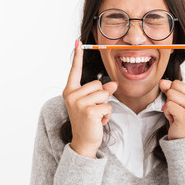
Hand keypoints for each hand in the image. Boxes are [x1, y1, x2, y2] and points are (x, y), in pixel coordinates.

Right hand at [62, 40, 117, 157]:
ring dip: (105, 105)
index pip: (74, 71)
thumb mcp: (93, 103)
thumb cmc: (88, 121)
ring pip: (104, 93)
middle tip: (93, 109)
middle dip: (101, 96)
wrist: (83, 141)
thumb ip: (102, 91)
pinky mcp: (88, 111)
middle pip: (98, 84)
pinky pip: (108, 105)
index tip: (77, 42)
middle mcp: (71, 95)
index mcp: (70, 91)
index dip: (77, 56)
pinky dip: (107, 114)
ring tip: (96, 115)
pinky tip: (99, 121)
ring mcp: (78, 103)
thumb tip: (114, 84)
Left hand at [159, 39, 184, 139]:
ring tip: (175, 111)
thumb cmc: (180, 113)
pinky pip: (169, 105)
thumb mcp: (176, 98)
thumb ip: (171, 87)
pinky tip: (174, 117)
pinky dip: (167, 111)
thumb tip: (163, 82)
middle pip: (175, 83)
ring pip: (171, 94)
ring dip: (168, 103)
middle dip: (171, 94)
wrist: (184, 136)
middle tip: (176, 105)